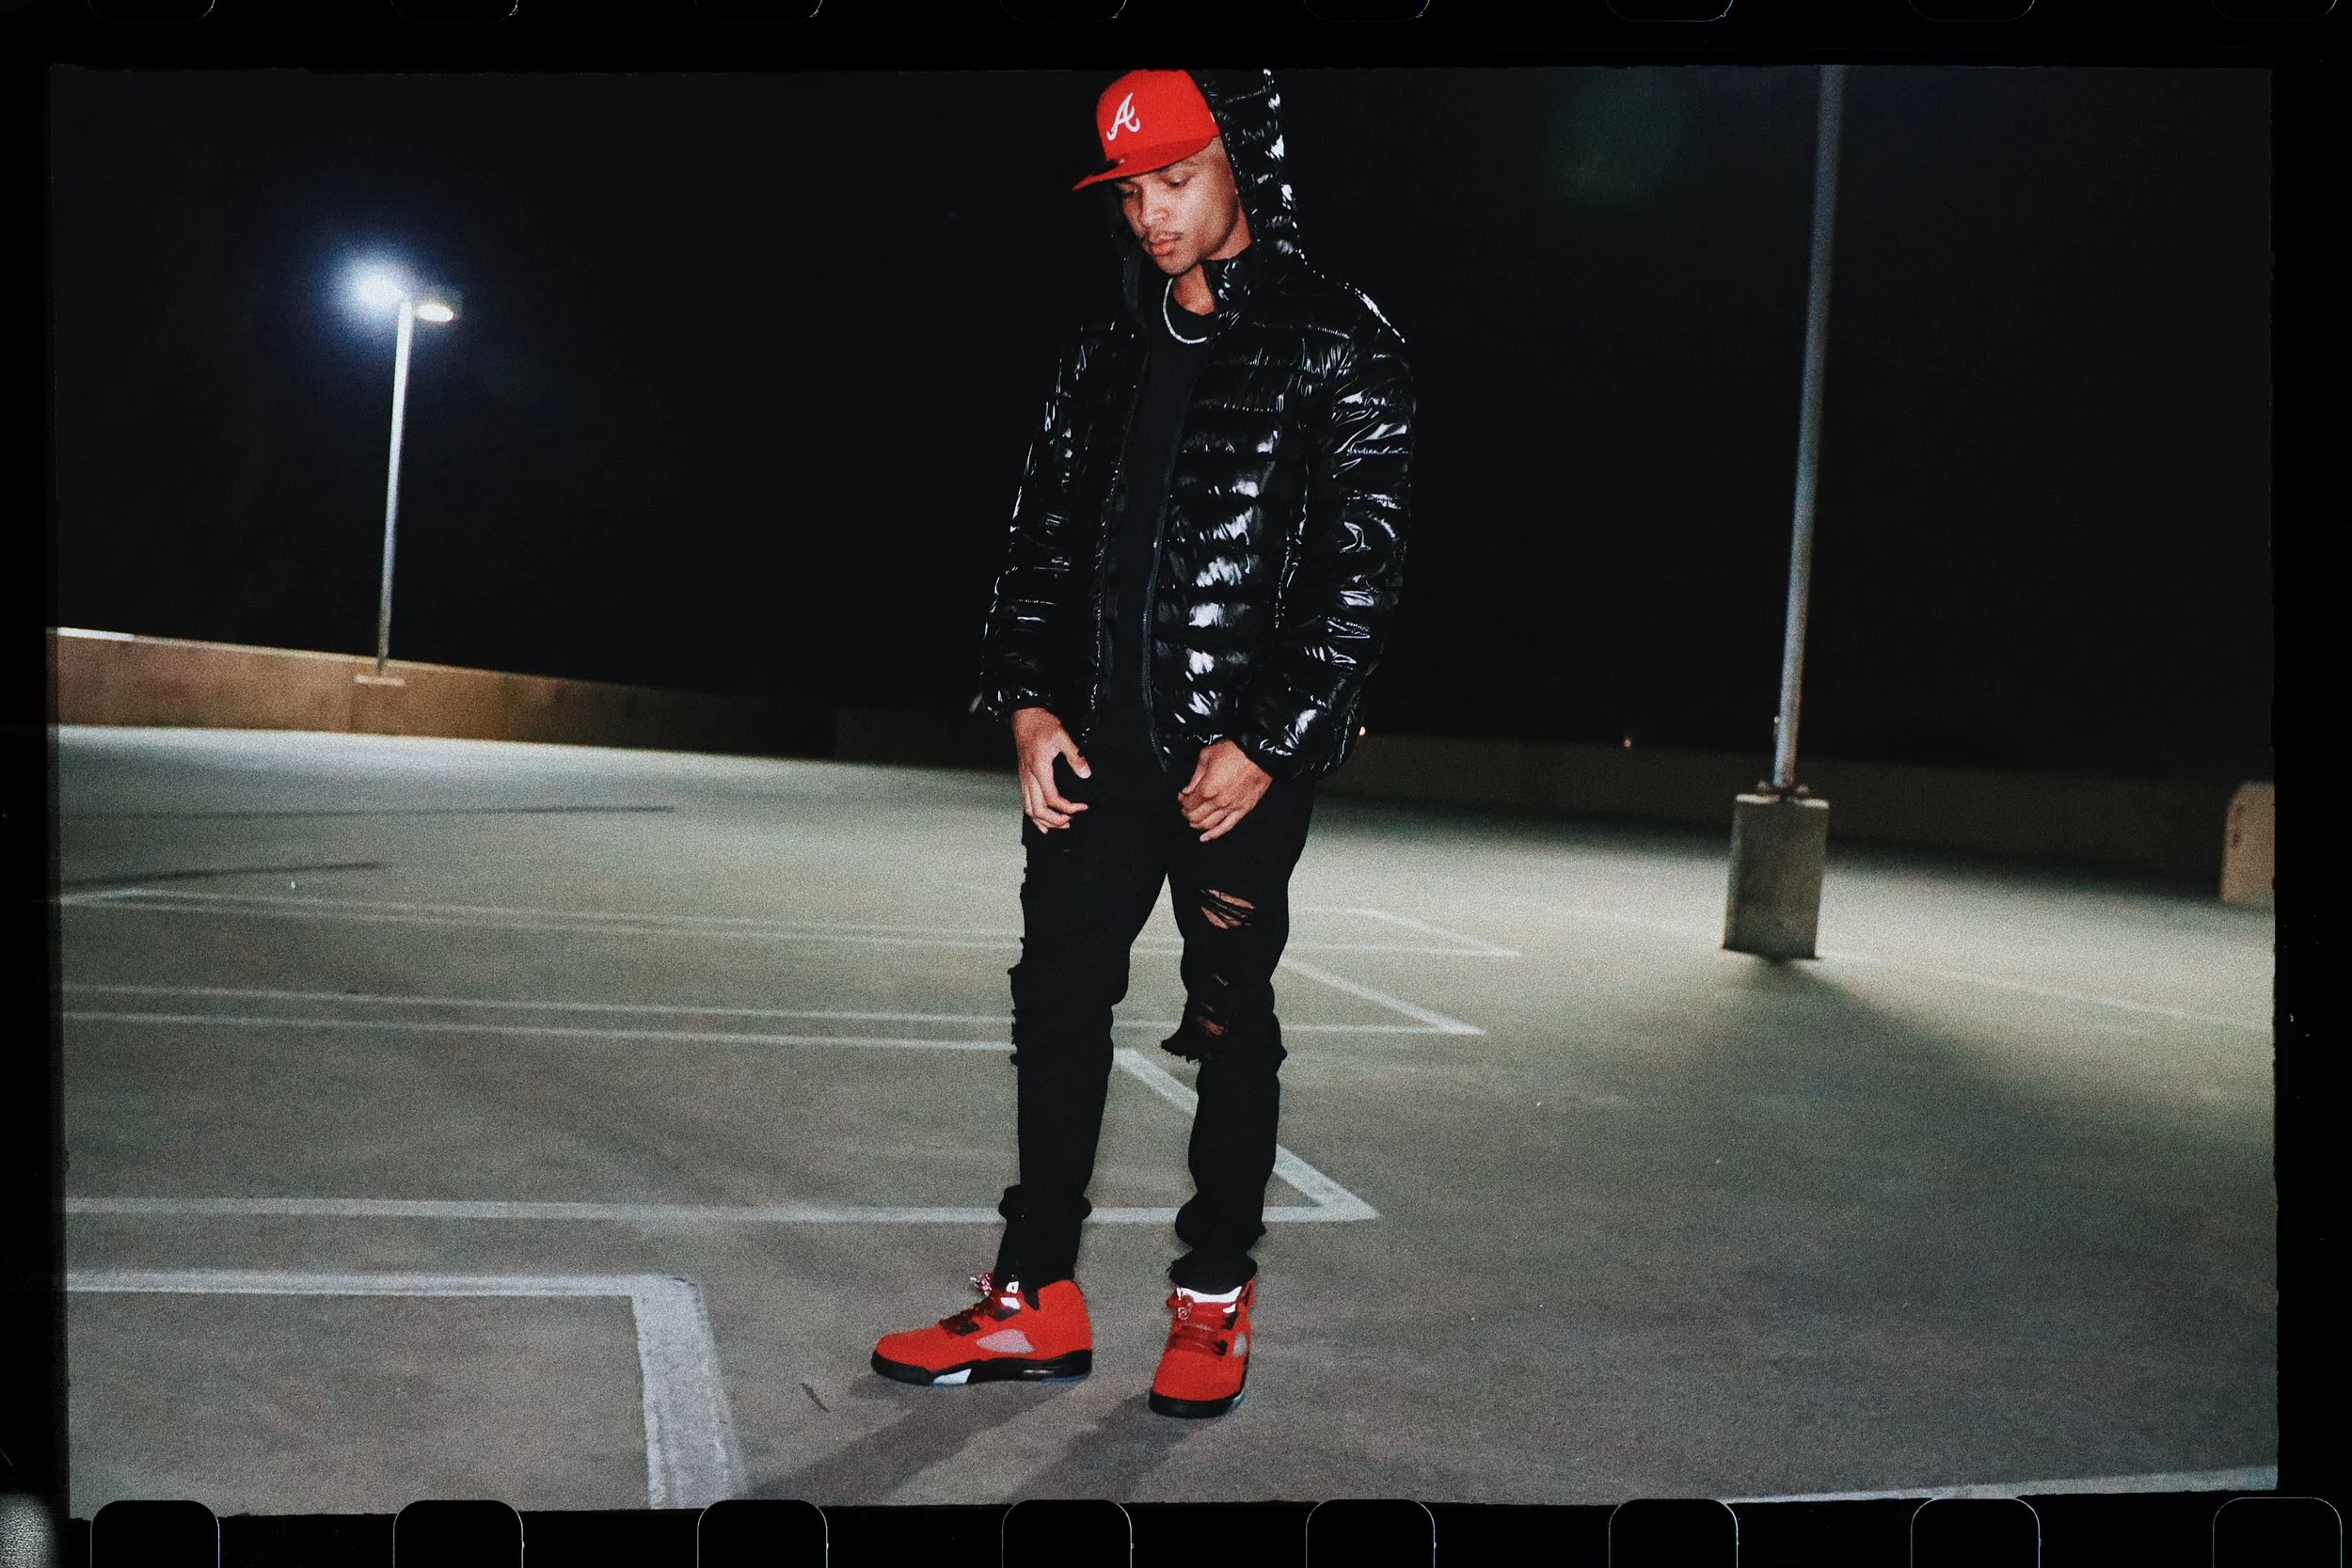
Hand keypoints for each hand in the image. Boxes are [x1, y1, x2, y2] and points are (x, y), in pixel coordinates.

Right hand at [1012, 707, 1089, 831]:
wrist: (1024, 715)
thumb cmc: (1041, 725)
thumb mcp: (1062, 736)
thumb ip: (1075, 755)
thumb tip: (1085, 774)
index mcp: (1039, 770)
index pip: (1053, 799)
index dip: (1068, 808)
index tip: (1082, 807)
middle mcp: (1029, 777)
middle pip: (1038, 810)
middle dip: (1054, 820)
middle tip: (1070, 821)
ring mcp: (1024, 778)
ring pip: (1028, 809)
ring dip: (1043, 821)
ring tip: (1058, 825)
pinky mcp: (1023, 777)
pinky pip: (1025, 802)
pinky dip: (1033, 815)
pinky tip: (1042, 820)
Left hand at [1178, 739, 1271, 841]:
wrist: (1259, 753)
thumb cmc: (1236, 751)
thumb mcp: (1207, 755)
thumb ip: (1195, 776)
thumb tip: (1187, 789)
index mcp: (1207, 788)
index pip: (1188, 803)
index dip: (1182, 801)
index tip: (1182, 796)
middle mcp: (1218, 801)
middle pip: (1195, 817)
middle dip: (1187, 814)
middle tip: (1186, 808)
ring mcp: (1231, 807)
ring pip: (1208, 825)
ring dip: (1197, 824)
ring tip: (1194, 820)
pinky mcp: (1243, 810)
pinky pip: (1226, 827)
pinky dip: (1214, 834)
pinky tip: (1205, 837)